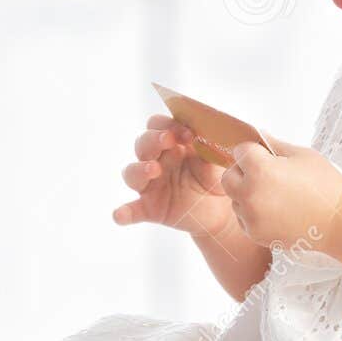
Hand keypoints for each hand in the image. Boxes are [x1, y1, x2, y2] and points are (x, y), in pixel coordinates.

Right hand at [112, 116, 233, 238]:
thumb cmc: (215, 179)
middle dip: (153, 139)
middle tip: (168, 140)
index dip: (168, 125)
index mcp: (171, 144)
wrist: (221, 211)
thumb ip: (210, 149)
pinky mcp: (150, 209)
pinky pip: (133, 210)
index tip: (188, 132)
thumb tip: (208, 136)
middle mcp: (156, 161)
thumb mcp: (217, 162)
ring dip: (140, 169)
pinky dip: (124, 212)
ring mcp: (151, 185)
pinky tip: (120, 215)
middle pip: (142, 144)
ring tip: (154, 169)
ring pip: (132, 172)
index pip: (158, 126)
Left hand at [221, 138, 341, 247]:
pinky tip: (276, 211)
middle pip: (228, 177)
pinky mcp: (255, 233)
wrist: (339, 220)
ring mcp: (251, 216)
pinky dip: (253, 214)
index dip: (253, 151)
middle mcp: (250, 193)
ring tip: (275, 196)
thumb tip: (259, 134)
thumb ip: (274, 144)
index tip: (265, 156)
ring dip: (246, 194)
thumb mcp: (301, 154)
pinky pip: (244, 219)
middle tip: (265, 176)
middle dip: (242, 173)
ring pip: (235, 199)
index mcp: (260, 169)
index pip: (239, 151)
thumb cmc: (324, 184)